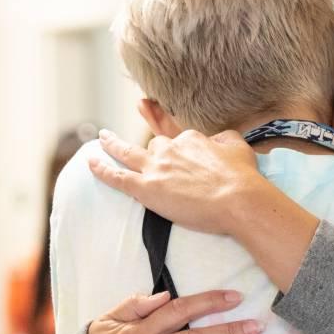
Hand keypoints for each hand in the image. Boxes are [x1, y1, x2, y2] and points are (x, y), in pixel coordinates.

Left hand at [89, 129, 264, 235]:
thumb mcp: (238, 146)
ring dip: (112, 145)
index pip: (177, 136)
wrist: (238, 199)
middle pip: (155, 146)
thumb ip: (224, 139)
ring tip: (102, 139)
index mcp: (191, 138)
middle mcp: (171, 148)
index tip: (167, 135)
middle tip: (140, 144)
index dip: (172, 138)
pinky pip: (117, 176)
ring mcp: (156, 167)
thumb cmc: (243, 177)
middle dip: (149, 150)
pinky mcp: (146, 188)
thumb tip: (219, 139)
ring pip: (128, 153)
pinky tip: (90, 162)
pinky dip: (101, 169)